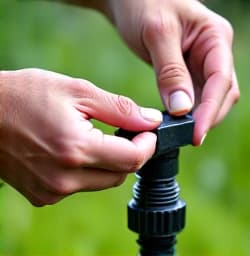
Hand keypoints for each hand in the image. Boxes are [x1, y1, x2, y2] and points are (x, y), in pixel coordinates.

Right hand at [0, 68, 161, 205]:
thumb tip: (150, 120)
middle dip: (130, 153)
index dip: (147, 145)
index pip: (132, 159)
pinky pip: (82, 186)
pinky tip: (77, 150)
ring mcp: (53, 190)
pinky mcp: (44, 195)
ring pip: (103, 181)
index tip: (149, 131)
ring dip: (109, 161)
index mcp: (76, 149)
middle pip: (121, 173)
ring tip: (97, 136)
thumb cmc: (26, 95)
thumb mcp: (78, 92)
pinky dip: (89, 169)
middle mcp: (65, 178)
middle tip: (126, 132)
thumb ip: (120, 109)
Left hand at [102, 0, 239, 144]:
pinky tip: (174, 122)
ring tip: (179, 134)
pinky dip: (186, 112)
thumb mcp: (157, 34)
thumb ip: (171, 71)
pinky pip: (192, 97)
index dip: (210, 111)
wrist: (130, 0)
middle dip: (206, 118)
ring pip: (208, 98)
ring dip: (197, 118)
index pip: (221, 81)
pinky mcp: (186, 72)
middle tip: (186, 139)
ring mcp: (201, 64)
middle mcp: (213, 53)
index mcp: (214, 38)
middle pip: (221, 94)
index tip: (195, 134)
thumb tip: (182, 109)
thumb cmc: (143, 4)